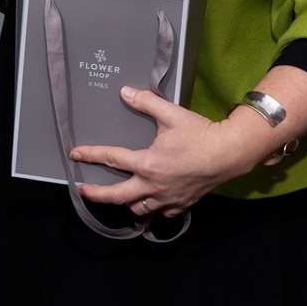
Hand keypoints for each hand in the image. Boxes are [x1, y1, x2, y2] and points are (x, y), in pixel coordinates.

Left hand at [70, 86, 264, 216]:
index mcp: (147, 164)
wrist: (231, 153)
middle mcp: (154, 186)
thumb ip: (146, 102)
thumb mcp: (172, 114)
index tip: (75, 154)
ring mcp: (168, 198)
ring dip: (127, 203)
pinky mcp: (183, 204)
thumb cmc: (201, 134)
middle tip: (83, 189)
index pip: (111, 159)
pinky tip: (152, 203)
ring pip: (139, 209)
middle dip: (97, 194)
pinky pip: (162, 213)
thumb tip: (124, 92)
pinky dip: (154, 209)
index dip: (90, 155)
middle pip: (118, 196)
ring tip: (119, 196)